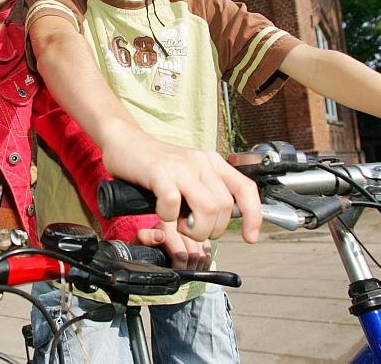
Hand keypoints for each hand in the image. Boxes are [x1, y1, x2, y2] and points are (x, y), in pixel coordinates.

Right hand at [99, 129, 261, 243]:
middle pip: (224, 207)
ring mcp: (181, 167)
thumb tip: (223, 219)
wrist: (126, 143)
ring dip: (194, 228)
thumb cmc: (156, 164)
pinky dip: (169, 217)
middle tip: (194, 229)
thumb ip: (207, 192)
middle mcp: (201, 162)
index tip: (250, 236)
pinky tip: (162, 212)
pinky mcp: (159, 172)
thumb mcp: (190, 174)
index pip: (246, 189)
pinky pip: (174, 204)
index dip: (254, 215)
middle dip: (211, 230)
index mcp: (213, 163)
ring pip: (207, 208)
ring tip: (179, 225)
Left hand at [134, 221, 211, 270]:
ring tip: (186, 270)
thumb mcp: (140, 241)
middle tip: (180, 274)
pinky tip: (194, 264)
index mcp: (167, 223)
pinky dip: (203, 261)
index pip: (181, 252)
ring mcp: (193, 228)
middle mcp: (182, 222)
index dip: (179, 265)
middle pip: (194, 254)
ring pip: (203, 253)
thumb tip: (160, 236)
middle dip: (188, 268)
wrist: (152, 242)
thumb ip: (145, 237)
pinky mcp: (201, 233)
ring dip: (196, 266)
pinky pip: (208, 250)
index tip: (174, 271)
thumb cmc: (145, 244)